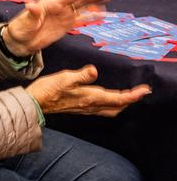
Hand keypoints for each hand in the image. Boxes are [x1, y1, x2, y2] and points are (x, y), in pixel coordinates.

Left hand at [4, 0, 108, 55]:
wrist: (22, 40)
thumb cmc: (22, 28)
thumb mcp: (26, 21)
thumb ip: (32, 14)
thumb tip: (31, 5)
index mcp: (50, 3)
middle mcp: (59, 6)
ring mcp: (64, 14)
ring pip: (82, 6)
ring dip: (94, 2)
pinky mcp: (67, 23)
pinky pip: (82, 18)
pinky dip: (91, 16)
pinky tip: (102, 13)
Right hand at [26, 65, 149, 115]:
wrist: (35, 104)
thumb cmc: (48, 90)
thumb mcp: (64, 78)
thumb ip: (81, 75)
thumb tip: (94, 70)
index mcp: (91, 97)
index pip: (118, 98)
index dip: (133, 95)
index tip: (145, 90)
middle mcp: (91, 106)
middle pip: (117, 107)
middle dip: (130, 100)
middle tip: (139, 92)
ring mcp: (85, 109)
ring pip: (110, 110)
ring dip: (121, 104)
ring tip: (127, 96)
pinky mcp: (79, 109)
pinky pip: (102, 109)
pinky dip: (110, 105)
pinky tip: (106, 99)